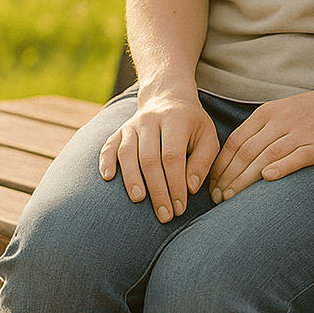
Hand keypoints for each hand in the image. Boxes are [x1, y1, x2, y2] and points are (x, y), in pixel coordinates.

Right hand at [99, 89, 219, 223]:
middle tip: (164, 214)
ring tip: (139, 200)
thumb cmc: (192, 125)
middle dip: (157, 190)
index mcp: (177, 120)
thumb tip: (190, 188)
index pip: (173, 156)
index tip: (180, 207)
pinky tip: (107, 178)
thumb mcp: (208, 136)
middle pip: (150, 158)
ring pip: (127, 153)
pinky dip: (105, 161)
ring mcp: (133, 124)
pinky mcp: (119, 130)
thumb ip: (203, 161)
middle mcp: (152, 120)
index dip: (175, 183)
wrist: (169, 98)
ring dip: (131, 179)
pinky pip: (108, 146)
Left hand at [207, 86, 313, 202]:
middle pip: (246, 152)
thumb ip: (260, 131)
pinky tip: (267, 179)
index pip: (236, 142)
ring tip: (231, 198)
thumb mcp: (282, 112)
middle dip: (228, 177)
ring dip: (245, 179)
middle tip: (217, 198)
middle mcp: (280, 122)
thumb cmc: (313, 111)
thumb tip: (234, 158)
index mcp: (267, 113)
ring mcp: (299, 133)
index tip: (212, 185)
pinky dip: (280, 168)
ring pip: (265, 157)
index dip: (221, 165)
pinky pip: (295, 157)